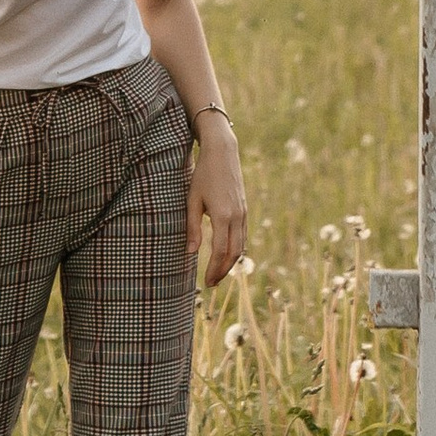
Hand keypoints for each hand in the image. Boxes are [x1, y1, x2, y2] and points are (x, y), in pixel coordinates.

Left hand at [188, 113, 246, 286]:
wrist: (223, 153)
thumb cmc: (203, 175)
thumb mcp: (192, 199)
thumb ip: (192, 227)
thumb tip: (191, 252)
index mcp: (222, 215)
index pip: (221, 250)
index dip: (214, 268)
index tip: (206, 281)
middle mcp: (237, 216)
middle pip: (234, 252)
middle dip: (224, 270)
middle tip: (212, 283)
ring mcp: (243, 212)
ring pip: (241, 245)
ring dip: (231, 262)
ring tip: (219, 273)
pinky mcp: (245, 209)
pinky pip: (242, 235)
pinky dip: (236, 249)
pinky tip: (227, 255)